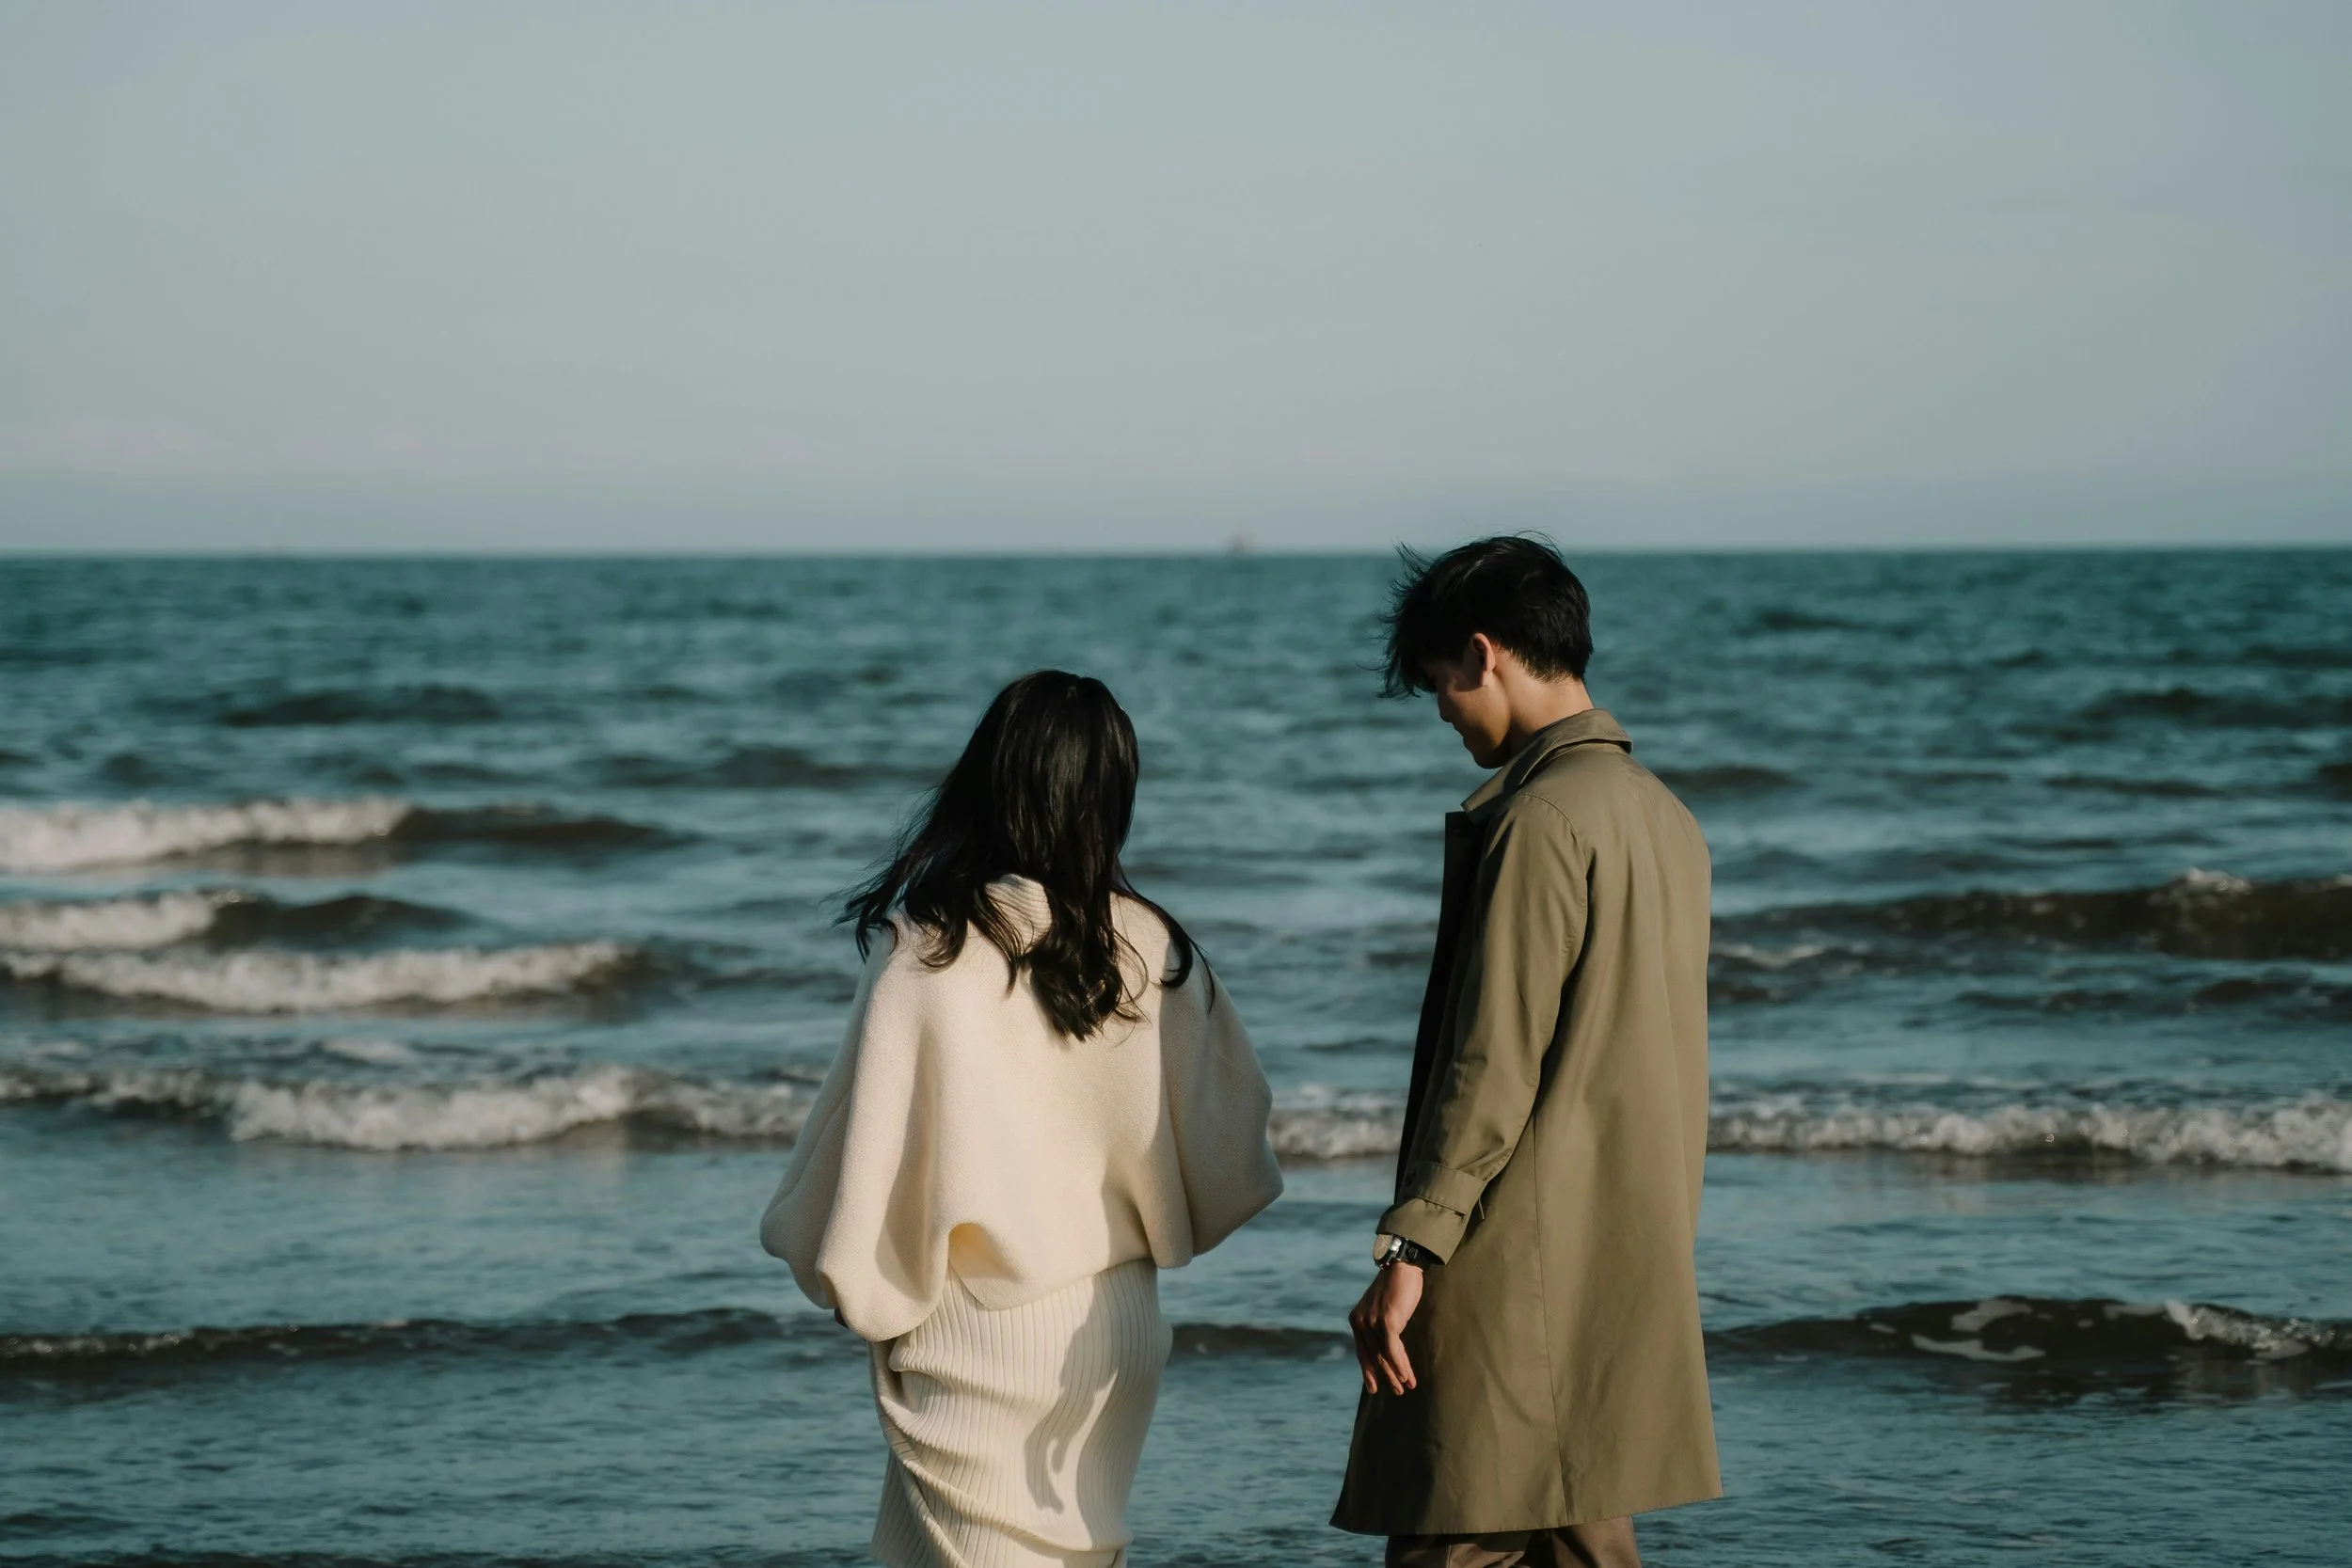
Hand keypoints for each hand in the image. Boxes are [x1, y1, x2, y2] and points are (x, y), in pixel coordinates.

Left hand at [1348, 1262, 1423, 1395]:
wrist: (1401, 1267)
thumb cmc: (1395, 1286)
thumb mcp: (1382, 1308)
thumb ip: (1379, 1325)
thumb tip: (1386, 1348)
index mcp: (1356, 1320)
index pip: (1362, 1352)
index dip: (1368, 1371)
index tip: (1373, 1388)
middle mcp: (1361, 1322)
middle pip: (1374, 1357)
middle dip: (1386, 1376)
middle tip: (1396, 1392)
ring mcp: (1373, 1323)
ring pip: (1384, 1356)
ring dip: (1397, 1374)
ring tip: (1406, 1388)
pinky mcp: (1387, 1322)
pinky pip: (1393, 1350)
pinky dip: (1401, 1365)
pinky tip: (1407, 1376)